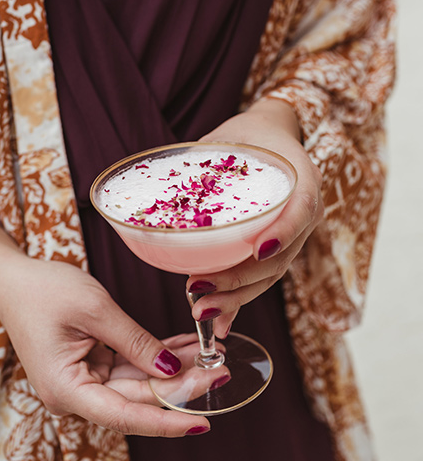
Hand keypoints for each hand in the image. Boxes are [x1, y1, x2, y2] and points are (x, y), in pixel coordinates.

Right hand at [0, 255, 210, 436]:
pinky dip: (157, 356)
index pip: (125, 416)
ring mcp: (84, 381)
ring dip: (174, 369)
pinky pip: (131, 366)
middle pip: (137, 398)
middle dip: (181, 385)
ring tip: (212, 354)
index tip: (202, 424)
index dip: (166, 422)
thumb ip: (136, 343)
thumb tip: (171, 371)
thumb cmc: (43, 291)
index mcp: (66, 389)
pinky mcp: (91, 367)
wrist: (13, 278)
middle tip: (221, 370)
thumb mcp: (96, 310)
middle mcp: (74, 394)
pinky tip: (188, 347)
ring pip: (139, 383)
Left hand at [187, 99, 323, 338]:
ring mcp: (293, 235)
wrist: (270, 138)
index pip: (301, 208)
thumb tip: (157, 185)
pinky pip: (260, 279)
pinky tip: (218, 324)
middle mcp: (303, 213)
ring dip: (236, 297)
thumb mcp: (229, 138)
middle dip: (241, 280)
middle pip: (280, 256)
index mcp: (301, 179)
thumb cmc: (247, 135)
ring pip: (270, 275)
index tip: (259, 250)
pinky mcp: (277, 249)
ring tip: (202, 311)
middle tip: (201, 292)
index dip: (285, 232)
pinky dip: (238, 301)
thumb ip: (205, 162)